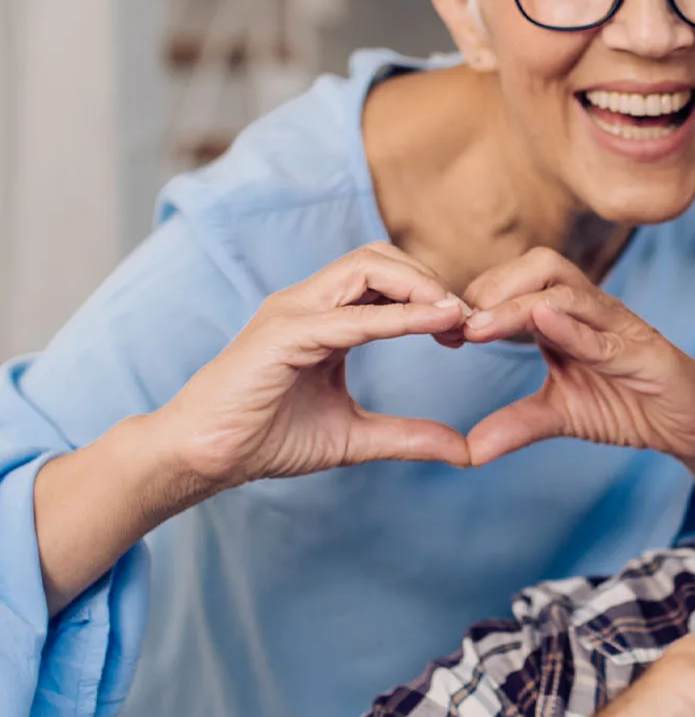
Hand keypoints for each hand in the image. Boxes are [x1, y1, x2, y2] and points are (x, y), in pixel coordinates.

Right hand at [156, 242, 471, 493]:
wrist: (203, 458)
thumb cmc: (266, 439)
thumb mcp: (355, 437)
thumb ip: (408, 437)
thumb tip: (465, 451)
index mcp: (324, 317)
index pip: (386, 279)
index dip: (431, 295)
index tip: (466, 331)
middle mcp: (309, 304)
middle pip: (381, 258)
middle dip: (431, 280)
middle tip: (468, 320)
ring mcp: (293, 313)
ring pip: (366, 268)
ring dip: (420, 287)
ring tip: (457, 315)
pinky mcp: (281, 336)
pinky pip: (349, 317)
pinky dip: (397, 318)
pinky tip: (435, 323)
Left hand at [462, 249, 694, 527]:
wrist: (693, 425)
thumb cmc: (631, 404)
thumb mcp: (562, 416)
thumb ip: (517, 424)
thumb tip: (468, 450)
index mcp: (567, 318)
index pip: (517, 285)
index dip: (477, 300)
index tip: (440, 330)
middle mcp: (592, 311)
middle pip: (540, 265)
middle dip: (494, 287)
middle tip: (457, 325)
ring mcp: (621, 326)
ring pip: (567, 290)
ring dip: (518, 304)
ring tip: (480, 326)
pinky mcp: (648, 352)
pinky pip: (607, 332)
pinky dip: (573, 327)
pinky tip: (543, 323)